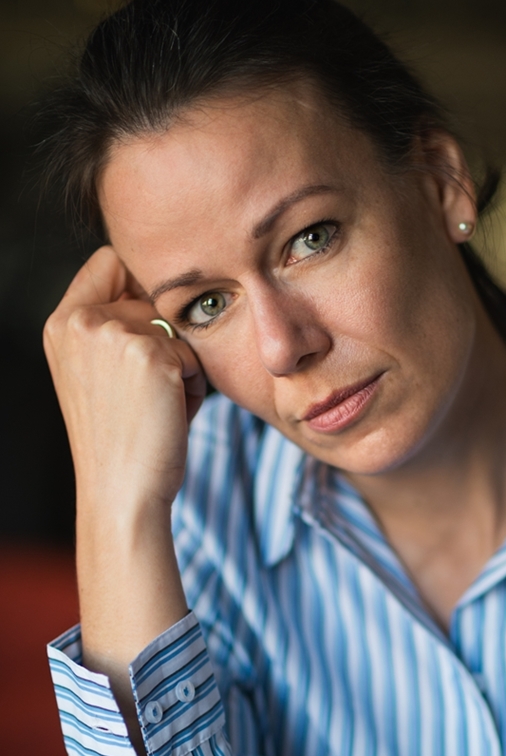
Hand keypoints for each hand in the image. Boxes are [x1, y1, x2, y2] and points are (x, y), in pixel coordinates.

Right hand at [43, 246, 204, 699]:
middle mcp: (79, 321)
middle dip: (165, 339)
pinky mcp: (151, 354)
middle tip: (151, 390)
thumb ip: (115, 328)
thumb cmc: (121, 440)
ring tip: (159, 406)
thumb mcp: (100, 373)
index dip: (139, 290)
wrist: (122, 493)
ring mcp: (114, 334)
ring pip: (176, 328)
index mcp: (61, 323)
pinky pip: (194, 354)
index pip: (110, 262)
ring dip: (182, 364)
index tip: (149, 332)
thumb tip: (164, 292)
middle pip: (152, 296)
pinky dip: (195, 384)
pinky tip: (171, 414)